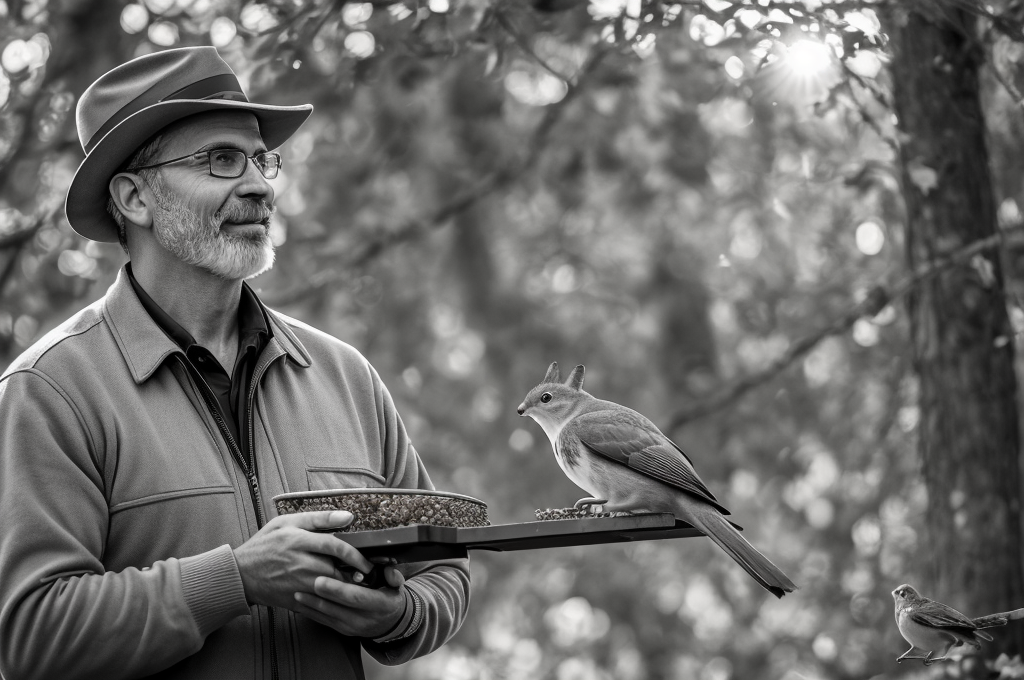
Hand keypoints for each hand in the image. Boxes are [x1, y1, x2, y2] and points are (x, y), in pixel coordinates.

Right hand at [233, 511, 372, 609]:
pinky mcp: (294, 599)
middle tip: (369, 576)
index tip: (367, 561)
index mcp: (298, 541)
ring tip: (360, 586)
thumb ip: (318, 518)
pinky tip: (342, 599)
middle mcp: (298, 563)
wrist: (240, 574)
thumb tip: (348, 516)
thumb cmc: (265, 544)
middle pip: (336, 570)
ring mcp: (296, 583)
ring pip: (330, 588)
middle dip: (355, 575)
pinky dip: (333, 602)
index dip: (355, 554)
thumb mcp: (286, 522)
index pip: (334, 546)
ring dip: (347, 589)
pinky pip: (319, 603)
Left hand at [292, 560, 407, 638]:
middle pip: (339, 607)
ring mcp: (353, 627)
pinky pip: (324, 622)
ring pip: (328, 616)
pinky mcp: (343, 630)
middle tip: (305, 583)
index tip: (321, 580)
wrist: (389, 623)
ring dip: (311, 605)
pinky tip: (299, 604)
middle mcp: (366, 618)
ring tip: (296, 593)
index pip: (357, 597)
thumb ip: (394, 576)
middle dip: (320, 597)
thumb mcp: (397, 586)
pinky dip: (311, 613)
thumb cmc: (390, 597)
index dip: (337, 590)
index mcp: (381, 604)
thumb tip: (389, 570)